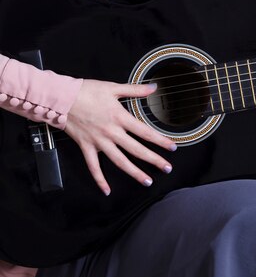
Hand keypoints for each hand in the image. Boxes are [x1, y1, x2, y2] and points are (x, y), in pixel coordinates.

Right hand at [64, 79, 175, 194]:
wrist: (63, 98)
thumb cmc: (87, 90)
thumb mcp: (113, 87)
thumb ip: (135, 89)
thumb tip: (153, 87)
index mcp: (120, 117)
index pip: (144, 132)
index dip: (160, 141)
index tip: (172, 148)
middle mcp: (111, 132)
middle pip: (136, 150)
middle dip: (153, 160)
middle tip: (167, 168)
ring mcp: (99, 142)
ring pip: (120, 161)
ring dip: (134, 172)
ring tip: (147, 181)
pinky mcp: (86, 147)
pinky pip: (93, 167)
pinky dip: (100, 179)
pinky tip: (107, 190)